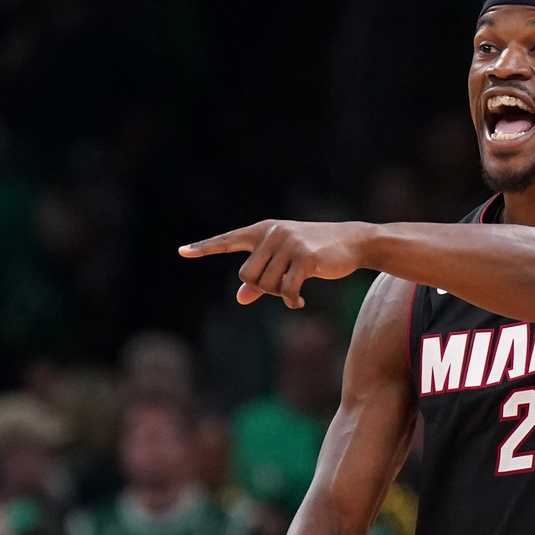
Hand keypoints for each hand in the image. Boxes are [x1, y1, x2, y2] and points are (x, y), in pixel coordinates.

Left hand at [179, 221, 372, 309]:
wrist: (352, 242)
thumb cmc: (316, 252)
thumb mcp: (285, 263)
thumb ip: (260, 279)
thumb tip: (240, 298)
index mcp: (262, 231)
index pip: (228, 240)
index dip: (204, 248)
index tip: (182, 251)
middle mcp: (272, 233)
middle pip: (247, 276)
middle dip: (263, 289)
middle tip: (283, 287)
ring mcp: (288, 244)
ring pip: (266, 285)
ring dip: (280, 294)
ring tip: (296, 289)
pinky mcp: (304, 258)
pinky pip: (286, 291)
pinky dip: (292, 301)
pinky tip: (300, 303)